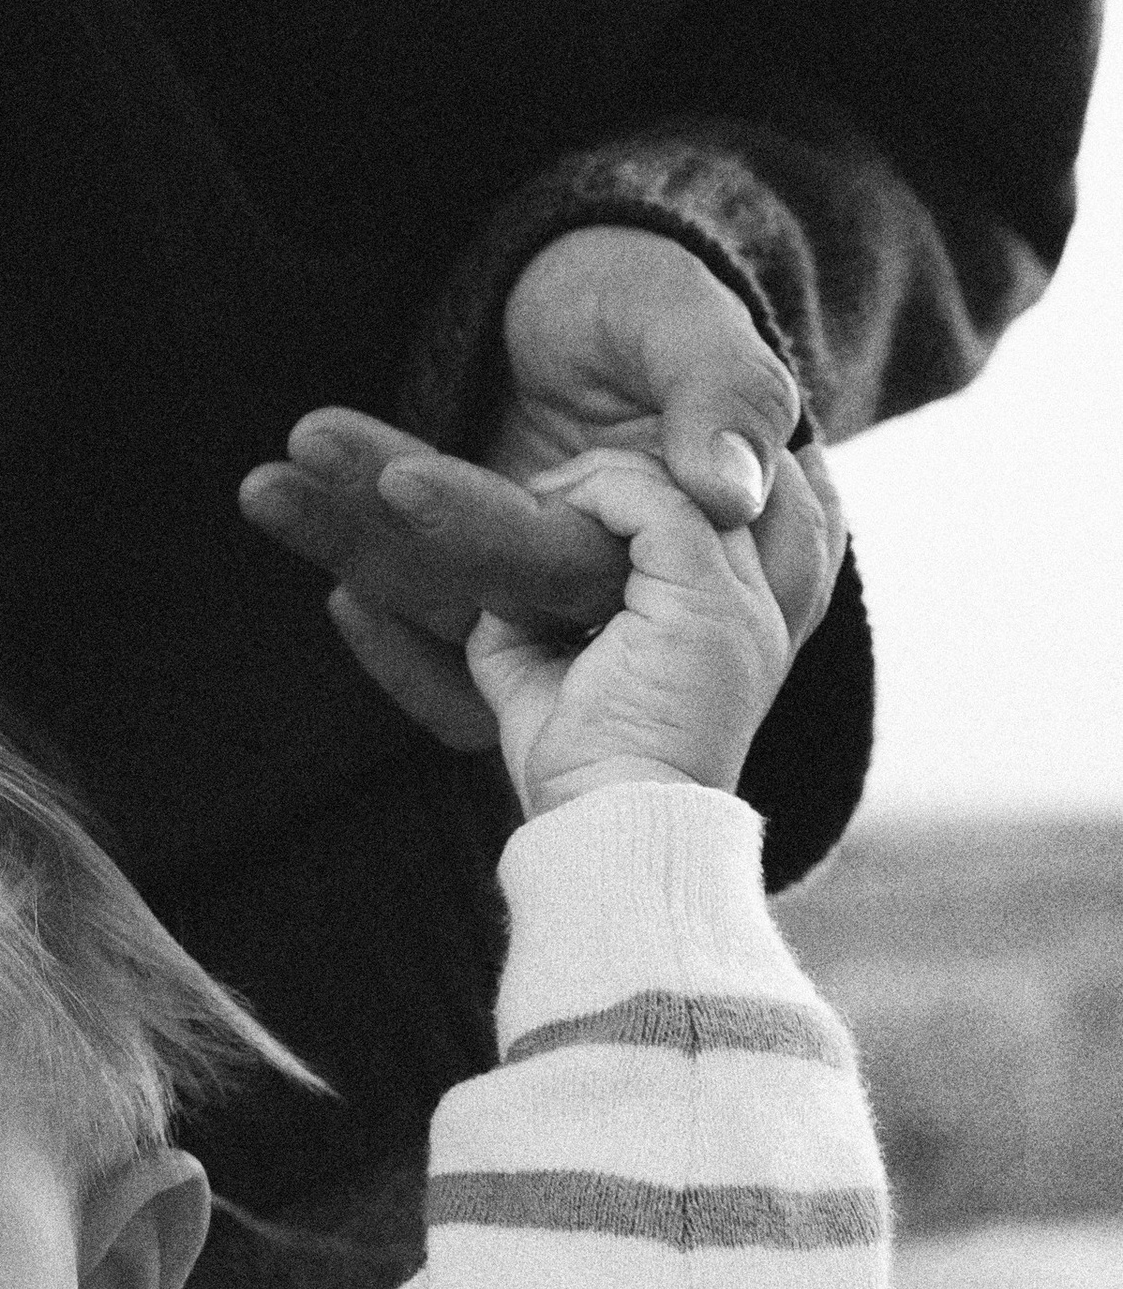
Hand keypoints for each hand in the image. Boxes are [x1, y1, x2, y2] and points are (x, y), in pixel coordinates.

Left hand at [239, 227, 845, 747]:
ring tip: (264, 485)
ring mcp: (545, 586)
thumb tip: (728, 493)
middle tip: (297, 466)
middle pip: (500, 585)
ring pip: (440, 588)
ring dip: (345, 537)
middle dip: (392, 533)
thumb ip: (721, 392)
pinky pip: (409, 585)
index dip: (491, 532)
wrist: (593, 290)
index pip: (589, 560)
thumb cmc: (650, 288)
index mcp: (707, 546)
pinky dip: (347, 546)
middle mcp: (626, 587)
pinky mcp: (482, 574)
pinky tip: (287, 504)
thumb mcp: (688, 315)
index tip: (400, 481)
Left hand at [467, 446, 792, 816]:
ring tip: (554, 494)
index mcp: (748, 628)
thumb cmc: (580, 778)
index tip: (651, 458)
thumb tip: (497, 590)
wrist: (608, 838)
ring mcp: (746, 601)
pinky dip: (599, 489)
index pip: (791, 522)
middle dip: (689, 451)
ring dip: (622, 470)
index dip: (739, 479)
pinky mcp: (707, 599)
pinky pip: (663, 497)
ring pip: (710, 477)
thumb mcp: (550, 679)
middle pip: (769, 483)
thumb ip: (535, 624)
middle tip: (588, 467)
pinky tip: (549, 507)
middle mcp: (766, 608)